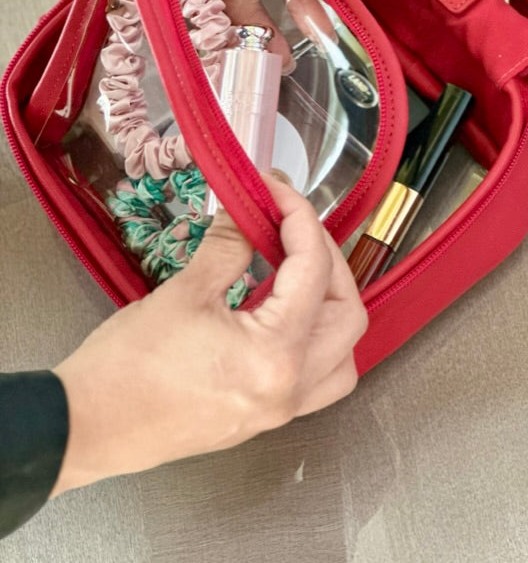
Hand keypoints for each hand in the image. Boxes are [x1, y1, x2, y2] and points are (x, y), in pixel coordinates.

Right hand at [50, 175, 366, 493]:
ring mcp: (280, 409)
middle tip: (291, 226)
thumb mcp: (184, 292)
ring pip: (342, 353)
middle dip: (327, 259)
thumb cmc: (127, 366)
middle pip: (347, 314)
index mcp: (275, 356)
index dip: (299, 219)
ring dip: (331, 305)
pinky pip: (316, 375)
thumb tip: (249, 213)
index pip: (313, 271)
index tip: (276, 190)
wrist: (89, 427)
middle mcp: (290, 389)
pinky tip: (280, 306)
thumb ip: (229, 246)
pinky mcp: (263, 416)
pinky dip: (312, 335)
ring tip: (296, 268)